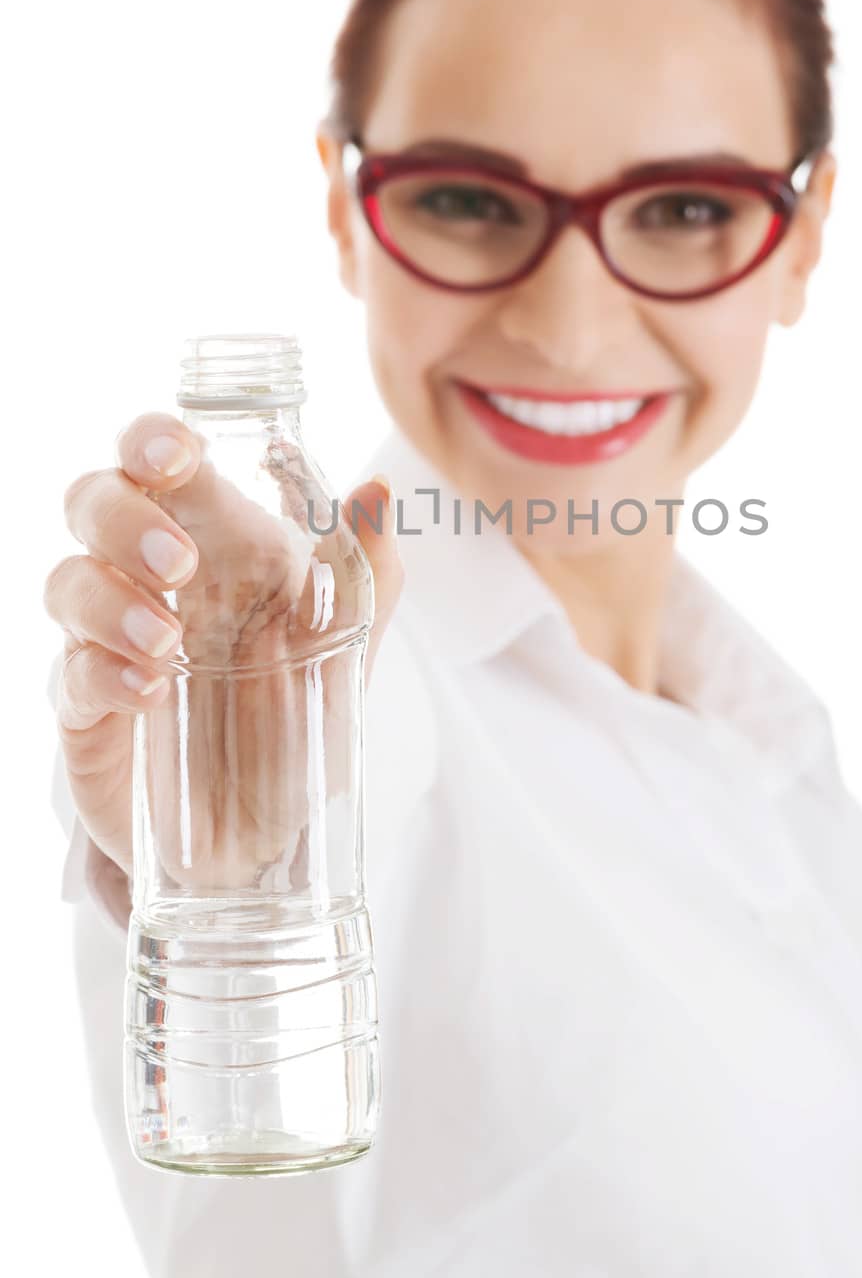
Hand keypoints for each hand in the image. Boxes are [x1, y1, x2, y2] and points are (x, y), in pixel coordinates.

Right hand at [44, 412, 402, 884]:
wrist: (267, 838)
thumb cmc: (298, 724)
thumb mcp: (347, 654)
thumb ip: (368, 576)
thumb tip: (378, 488)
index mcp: (216, 545)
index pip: (160, 462)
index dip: (154, 439)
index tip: (178, 455)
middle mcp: (151, 580)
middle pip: (93, 501)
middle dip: (124, 516)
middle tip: (178, 564)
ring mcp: (109, 642)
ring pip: (67, 580)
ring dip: (112, 599)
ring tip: (168, 645)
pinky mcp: (85, 710)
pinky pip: (68, 673)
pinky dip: (102, 672)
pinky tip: (147, 691)